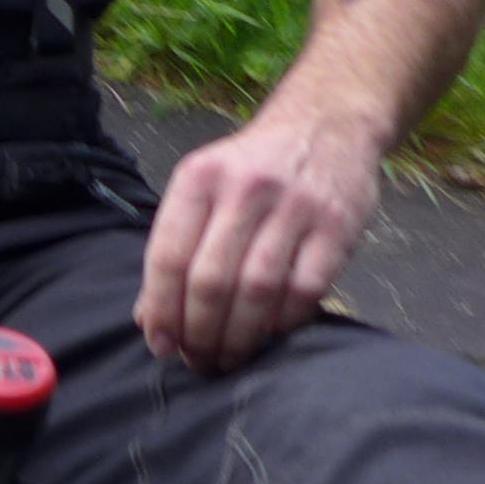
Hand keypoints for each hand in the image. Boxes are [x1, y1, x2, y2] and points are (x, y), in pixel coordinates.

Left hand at [134, 107, 381, 374]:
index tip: (161, 346)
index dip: (161, 310)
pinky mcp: (337, 225)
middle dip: (199, 333)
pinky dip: (284, 321)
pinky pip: (305, 288)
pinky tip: (270, 334)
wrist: (326, 123)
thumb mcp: (203, 187)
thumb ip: (176, 246)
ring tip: (229, 358)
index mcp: (200, 178)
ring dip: (239, 336)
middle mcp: (245, 188)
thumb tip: (147, 318)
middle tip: (199, 360)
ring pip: (256, 289)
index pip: (168, 255)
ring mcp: (295, 205)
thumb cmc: (252, 169)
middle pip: (211, 279)